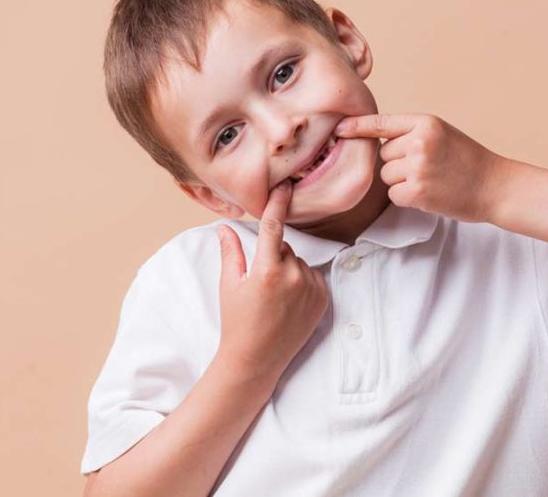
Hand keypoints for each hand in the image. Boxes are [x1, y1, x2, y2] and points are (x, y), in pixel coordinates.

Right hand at [214, 180, 329, 378]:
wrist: (256, 360)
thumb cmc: (237, 322)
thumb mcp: (229, 285)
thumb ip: (231, 252)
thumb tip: (224, 226)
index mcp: (266, 270)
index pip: (273, 226)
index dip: (278, 203)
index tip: (284, 186)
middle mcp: (292, 277)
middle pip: (285, 247)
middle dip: (273, 256)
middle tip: (260, 282)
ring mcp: (311, 289)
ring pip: (299, 262)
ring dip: (288, 270)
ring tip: (274, 297)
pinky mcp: (323, 299)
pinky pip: (312, 276)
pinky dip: (302, 282)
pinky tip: (288, 302)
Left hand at [334, 113, 507, 222]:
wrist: (494, 185)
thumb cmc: (467, 160)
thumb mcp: (441, 134)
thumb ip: (411, 132)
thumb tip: (374, 139)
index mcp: (425, 123)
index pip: (382, 123)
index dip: (357, 126)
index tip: (339, 128)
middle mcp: (419, 142)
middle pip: (382, 154)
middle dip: (397, 162)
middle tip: (426, 167)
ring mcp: (418, 167)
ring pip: (386, 175)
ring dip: (401, 181)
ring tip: (430, 179)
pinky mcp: (417, 191)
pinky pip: (393, 194)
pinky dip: (407, 197)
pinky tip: (429, 194)